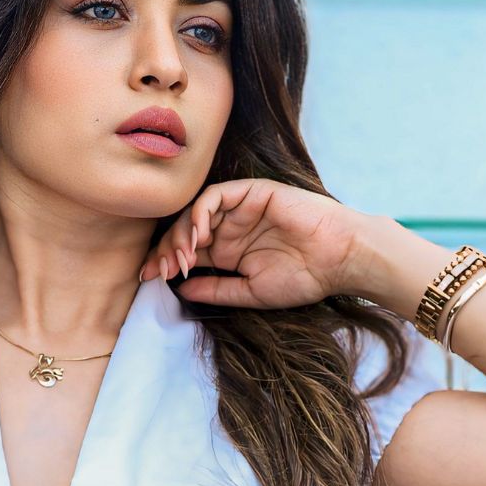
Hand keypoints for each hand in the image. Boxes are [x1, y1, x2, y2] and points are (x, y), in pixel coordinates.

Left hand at [139, 179, 365, 309]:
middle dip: (165, 250)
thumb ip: (216, 290)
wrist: (339, 259)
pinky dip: (200, 213)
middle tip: (156, 269)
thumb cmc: (304, 278)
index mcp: (229, 251)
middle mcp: (230, 228)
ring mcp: (240, 209)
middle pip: (184, 231)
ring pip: (195, 212)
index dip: (164, 262)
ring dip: (181, 233)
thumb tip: (179, 290)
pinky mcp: (252, 192)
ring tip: (181, 258)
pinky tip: (198, 235)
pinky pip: (216, 195)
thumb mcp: (250, 292)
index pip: (187, 252)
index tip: (147, 278)